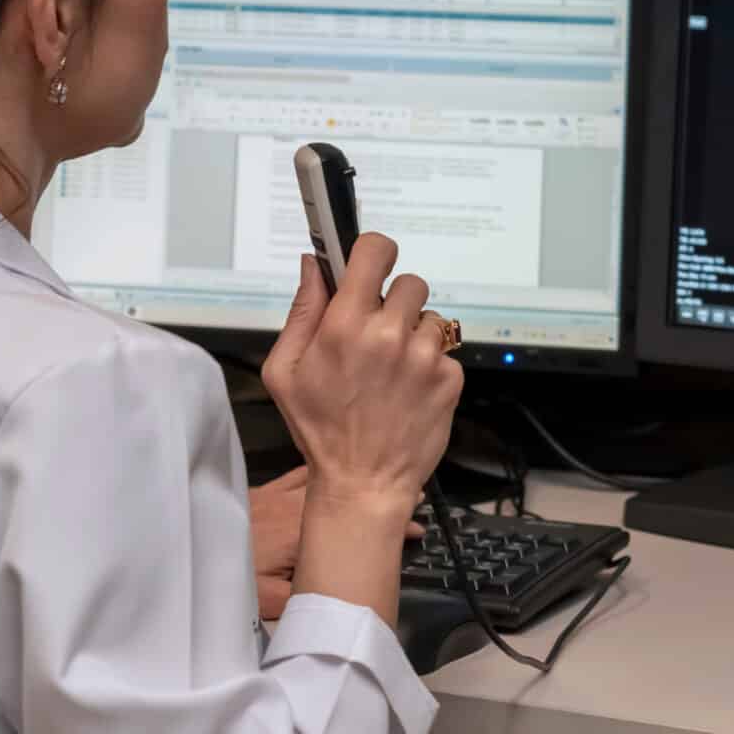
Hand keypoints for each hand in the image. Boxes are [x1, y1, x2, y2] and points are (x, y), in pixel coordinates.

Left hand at [249, 463, 424, 620]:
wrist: (187, 547)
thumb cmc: (233, 575)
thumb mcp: (270, 599)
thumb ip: (308, 594)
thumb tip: (346, 590)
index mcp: (305, 529)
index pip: (356, 524)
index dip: (388, 526)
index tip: (416, 529)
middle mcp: (297, 504)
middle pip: (348, 494)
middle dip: (381, 497)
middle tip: (413, 500)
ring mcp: (279, 492)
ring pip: (330, 478)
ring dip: (358, 479)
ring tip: (384, 480)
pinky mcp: (263, 489)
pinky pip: (303, 471)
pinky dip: (327, 466)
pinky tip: (337, 465)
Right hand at [262, 234, 463, 512]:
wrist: (363, 483)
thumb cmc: (320, 429)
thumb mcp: (285, 370)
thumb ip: (302, 310)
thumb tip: (313, 265)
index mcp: (344, 326)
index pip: (375, 251)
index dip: (373, 253)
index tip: (370, 265)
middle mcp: (388, 335)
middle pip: (409, 282)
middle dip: (395, 302)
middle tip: (379, 332)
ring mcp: (424, 357)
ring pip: (430, 317)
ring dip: (415, 334)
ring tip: (394, 368)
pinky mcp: (449, 378)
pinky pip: (445, 351)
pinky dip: (431, 365)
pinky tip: (409, 389)